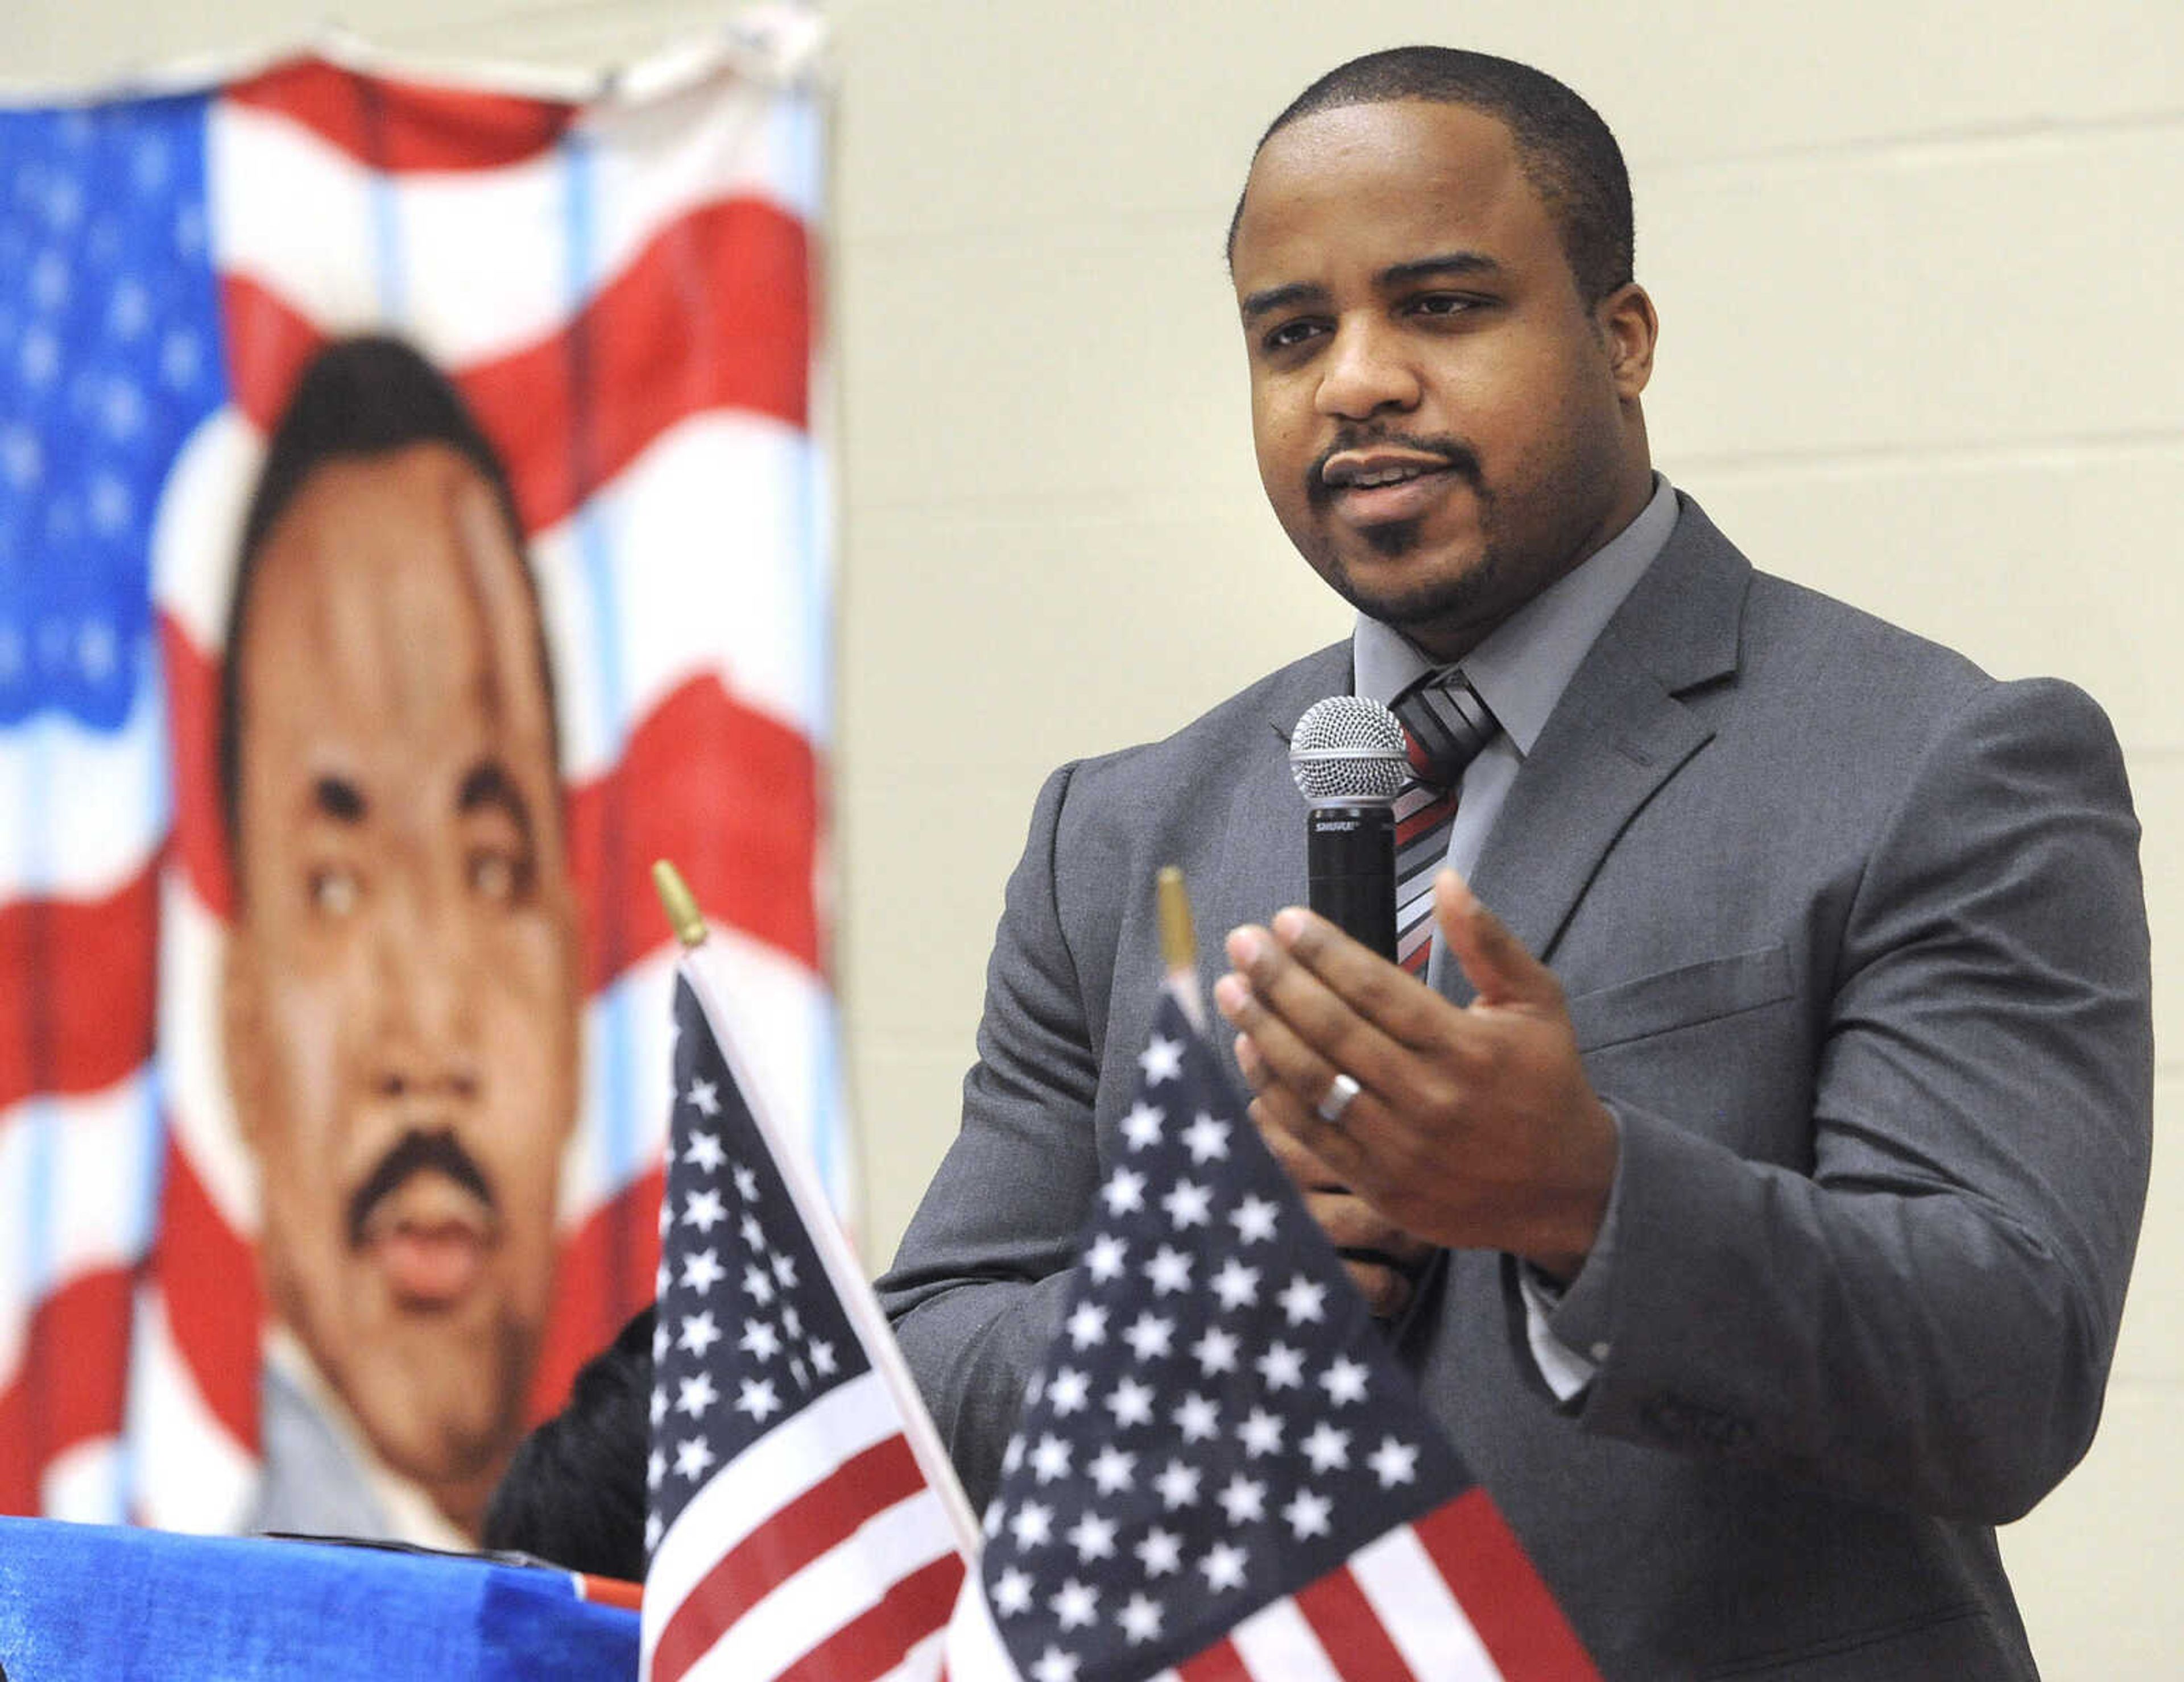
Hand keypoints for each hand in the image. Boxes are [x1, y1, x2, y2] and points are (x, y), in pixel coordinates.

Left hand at [1214, 869, 1615, 1277]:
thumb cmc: (1546, 1082)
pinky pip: (1313, 1135)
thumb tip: (1447, 879)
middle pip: (1334, 1030)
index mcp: (1467, 1047)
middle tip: (1241, 943)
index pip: (1376, 988)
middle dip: (1278, 981)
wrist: (1567, 1190)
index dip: (1323, 951)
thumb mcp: (1536, 1002)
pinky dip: (1273, 1093)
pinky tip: (1249, 1054)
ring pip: (1315, 1082)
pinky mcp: (1382, 1188)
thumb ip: (1489, 941)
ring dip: (1264, 1032)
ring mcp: (1402, 1148)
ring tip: (1232, 991)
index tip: (1284, 920)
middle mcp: (1431, 1097)